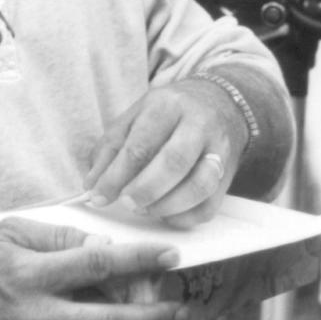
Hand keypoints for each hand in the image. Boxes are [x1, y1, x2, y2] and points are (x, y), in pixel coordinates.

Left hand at [83, 80, 246, 227]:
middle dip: (144, 190)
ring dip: (166, 206)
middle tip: (125, 204)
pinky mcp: (228, 174)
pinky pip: (210, 205)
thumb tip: (92, 185)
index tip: (98, 197)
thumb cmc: (167, 114)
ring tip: (145, 209)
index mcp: (167, 105)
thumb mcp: (134, 117)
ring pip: (199, 186)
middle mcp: (197, 124)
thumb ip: (110, 148)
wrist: (217, 102)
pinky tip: (165, 214)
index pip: (140, 144)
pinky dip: (184, 217)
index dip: (116, 176)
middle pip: (173, 162)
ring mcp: (218, 149)